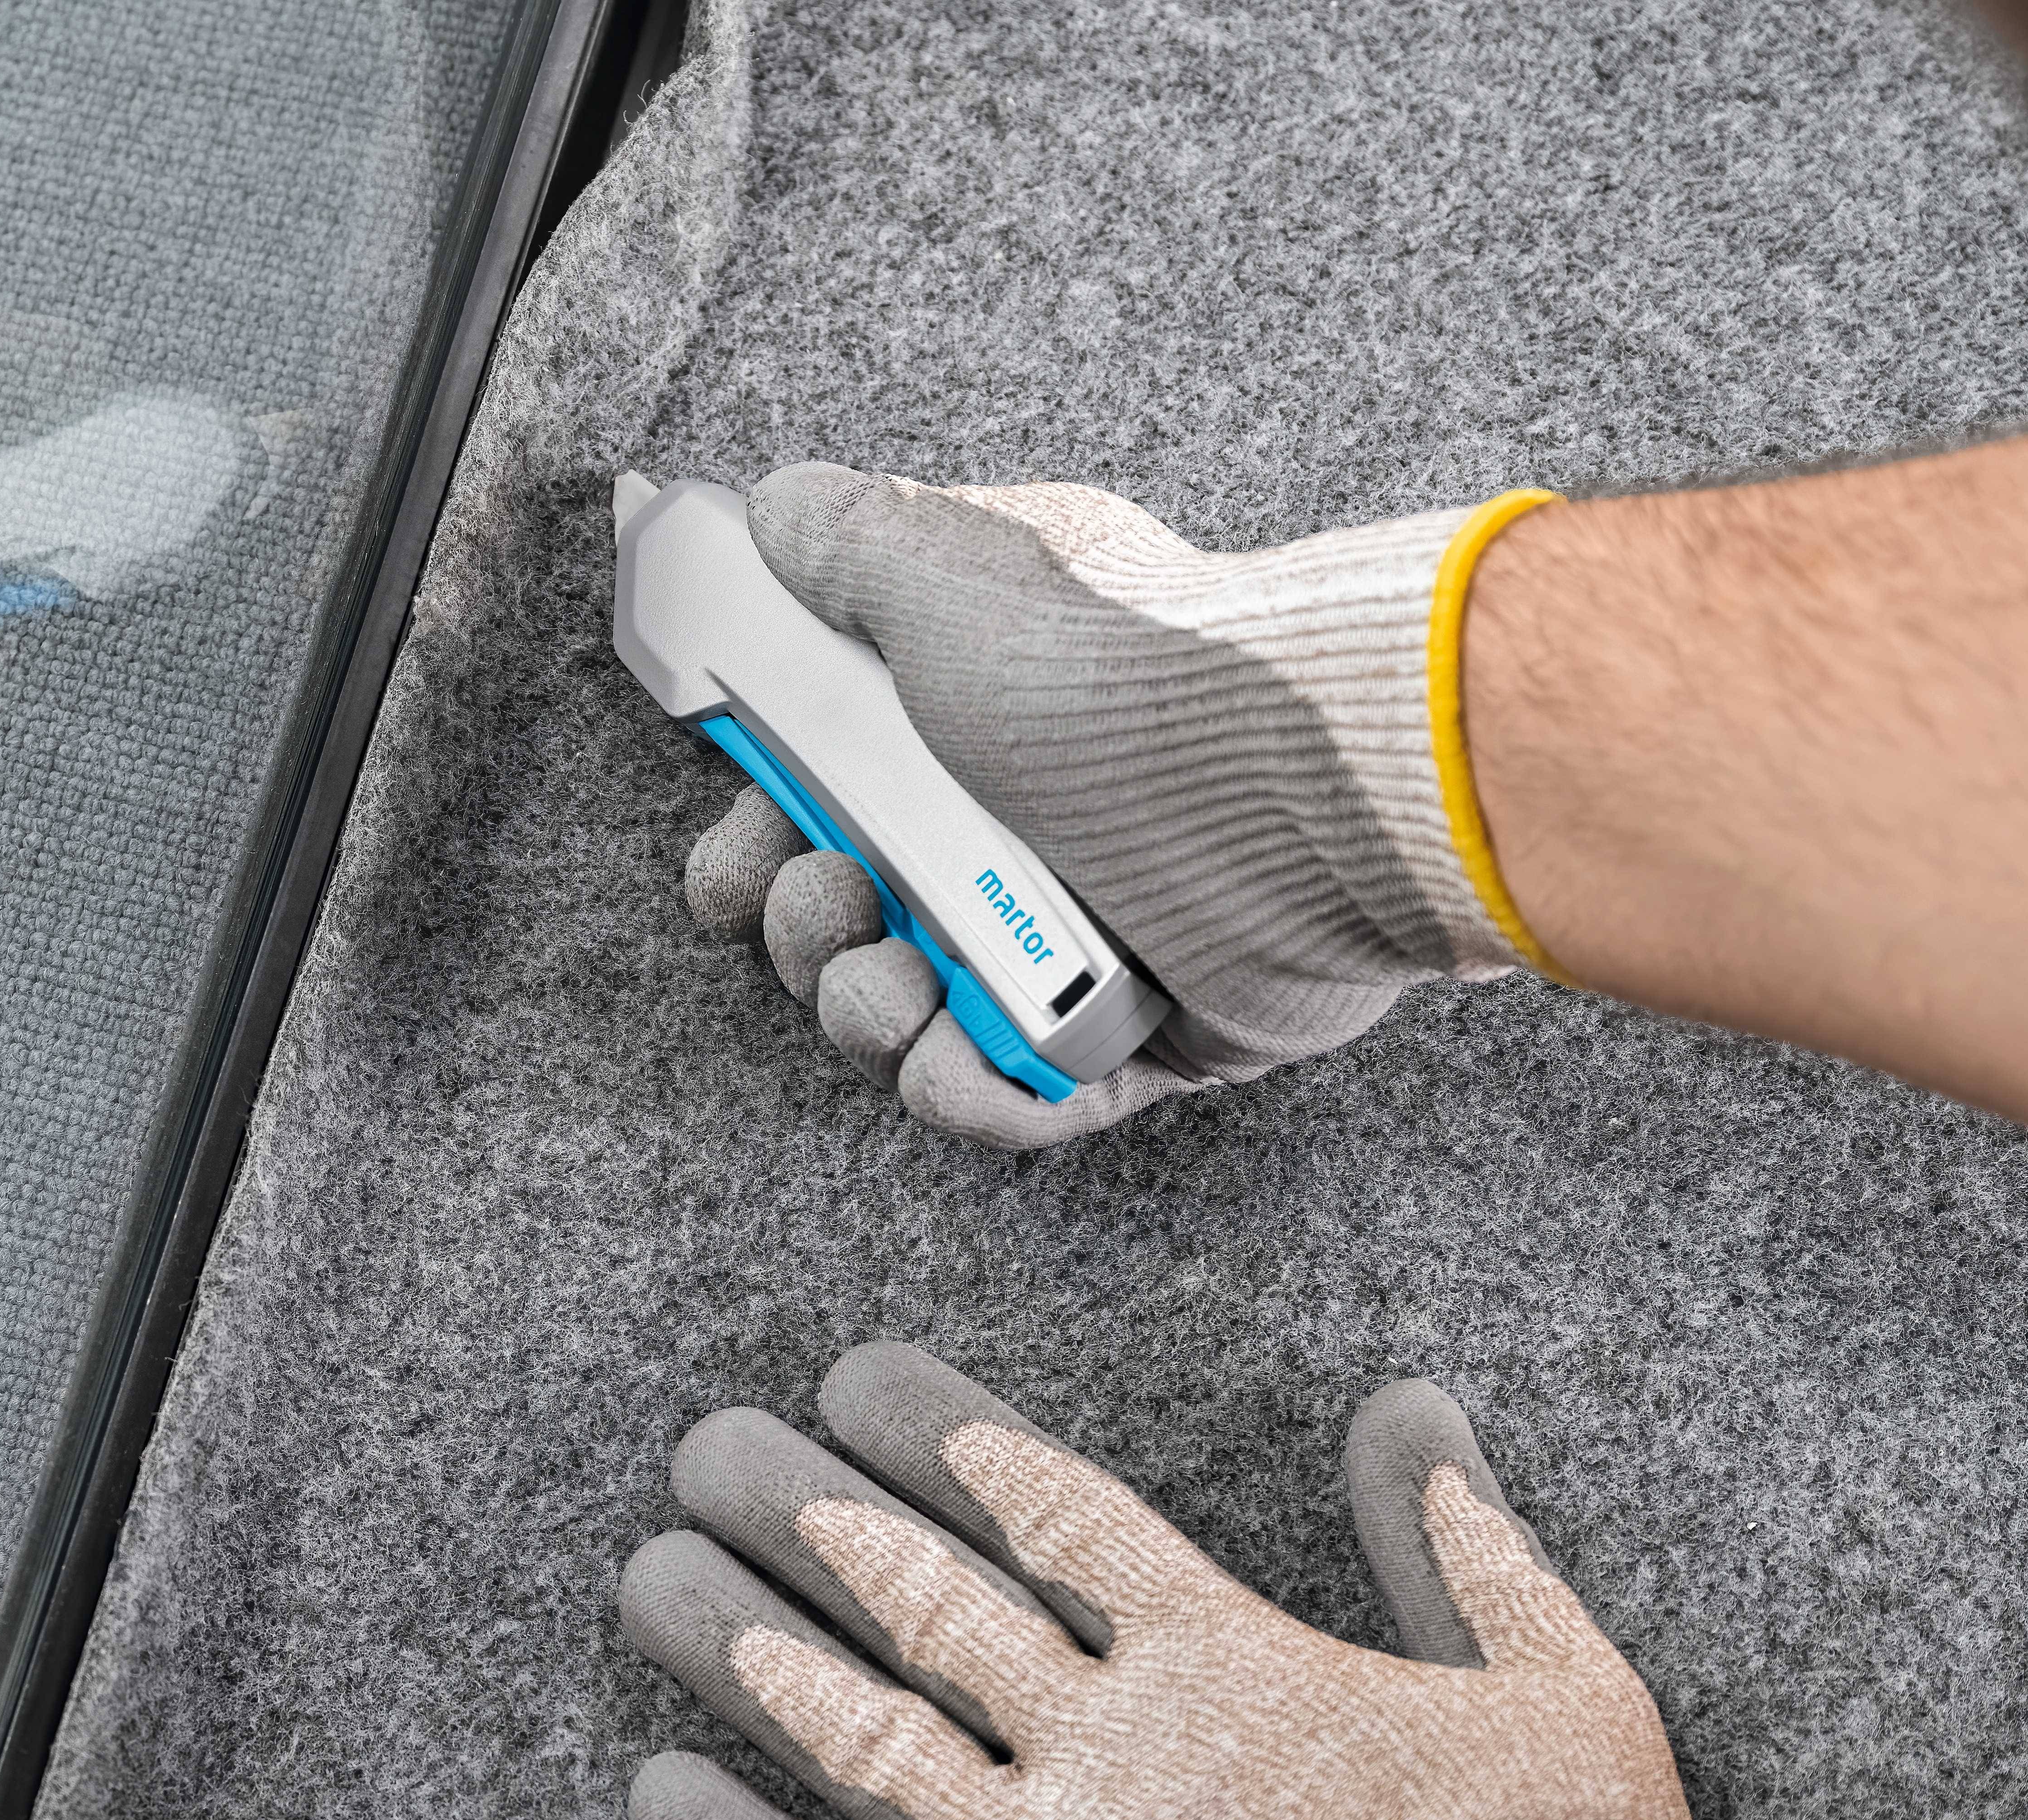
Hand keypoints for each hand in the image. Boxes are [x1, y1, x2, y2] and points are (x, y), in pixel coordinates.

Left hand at [617, 1343, 1715, 1819]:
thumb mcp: (1565, 1700)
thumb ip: (1479, 1554)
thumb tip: (1419, 1416)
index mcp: (1228, 1665)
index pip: (1050, 1509)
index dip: (941, 1435)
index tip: (846, 1381)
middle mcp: (1105, 1753)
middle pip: (920, 1597)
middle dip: (802, 1513)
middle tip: (704, 1450)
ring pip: (852, 1732)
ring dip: (738, 1648)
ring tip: (650, 1576)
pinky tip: (655, 1796)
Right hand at [682, 463, 1557, 1145]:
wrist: (1279, 788)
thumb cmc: (1115, 672)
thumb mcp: (950, 573)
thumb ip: (845, 541)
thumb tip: (776, 512)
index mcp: (964, 728)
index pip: (818, 798)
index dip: (754, 827)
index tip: (748, 828)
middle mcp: (1014, 831)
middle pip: (844, 920)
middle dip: (800, 924)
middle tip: (835, 893)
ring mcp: (1075, 942)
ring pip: (909, 1019)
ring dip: (862, 1010)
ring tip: (897, 977)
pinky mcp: (1136, 1042)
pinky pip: (1013, 1099)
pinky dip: (961, 1089)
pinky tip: (943, 1054)